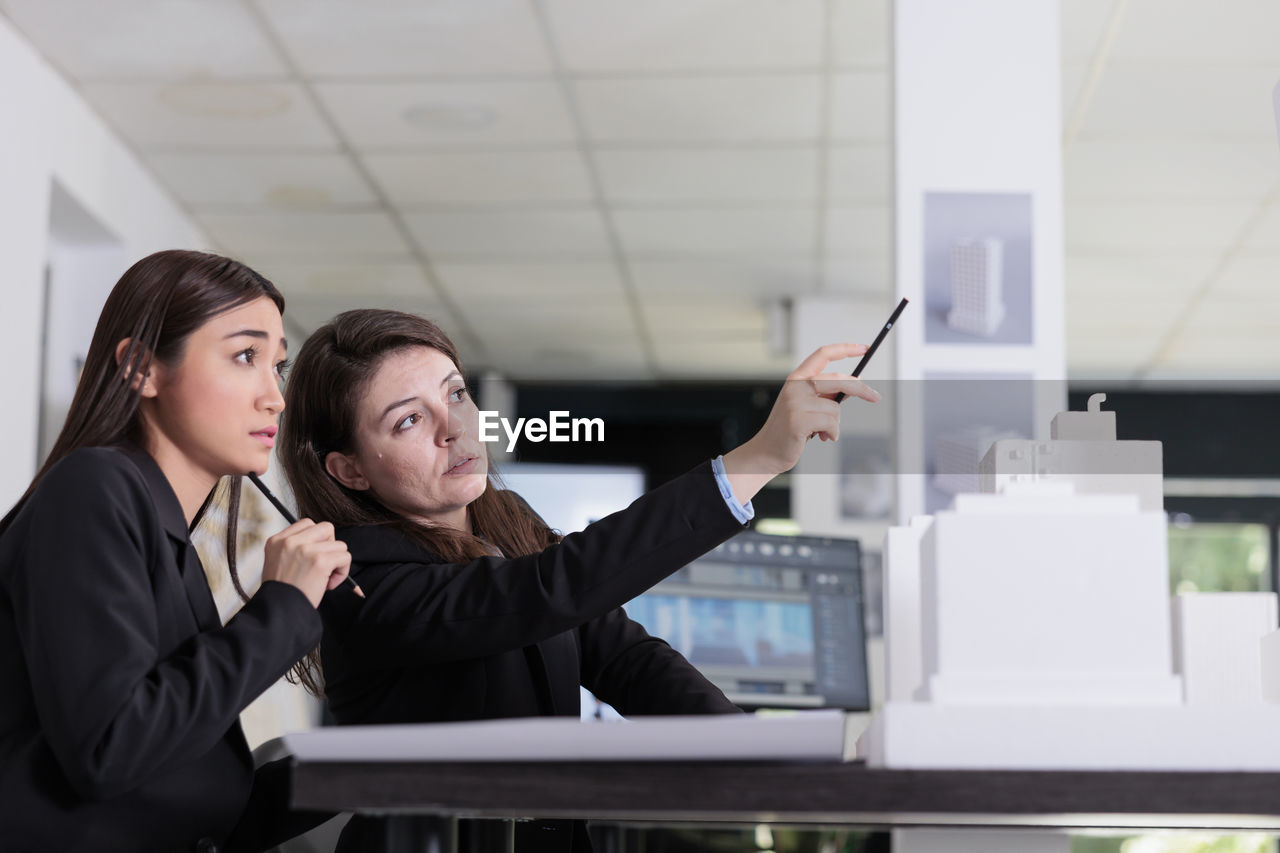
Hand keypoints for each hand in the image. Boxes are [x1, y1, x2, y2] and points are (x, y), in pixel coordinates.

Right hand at [262, 519, 352, 608]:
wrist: (278, 612)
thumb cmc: (281, 593)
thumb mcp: (277, 563)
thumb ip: (293, 549)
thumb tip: (321, 542)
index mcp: (277, 540)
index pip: (307, 524)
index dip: (316, 540)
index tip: (313, 557)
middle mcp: (290, 541)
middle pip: (326, 528)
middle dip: (330, 545)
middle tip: (324, 563)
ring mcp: (305, 550)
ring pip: (339, 545)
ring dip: (337, 562)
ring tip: (324, 579)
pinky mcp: (320, 561)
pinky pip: (345, 557)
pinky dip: (342, 572)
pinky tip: (329, 584)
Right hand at [721, 343, 880, 503]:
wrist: (768, 451)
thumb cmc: (790, 429)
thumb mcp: (808, 405)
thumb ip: (827, 393)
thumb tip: (856, 381)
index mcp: (797, 378)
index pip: (823, 354)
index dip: (845, 348)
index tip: (864, 348)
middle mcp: (795, 386)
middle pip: (837, 379)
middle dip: (861, 389)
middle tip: (875, 397)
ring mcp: (795, 403)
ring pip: (835, 408)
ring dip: (835, 424)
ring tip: (823, 432)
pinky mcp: (798, 420)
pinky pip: (831, 423)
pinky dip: (832, 433)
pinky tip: (822, 437)